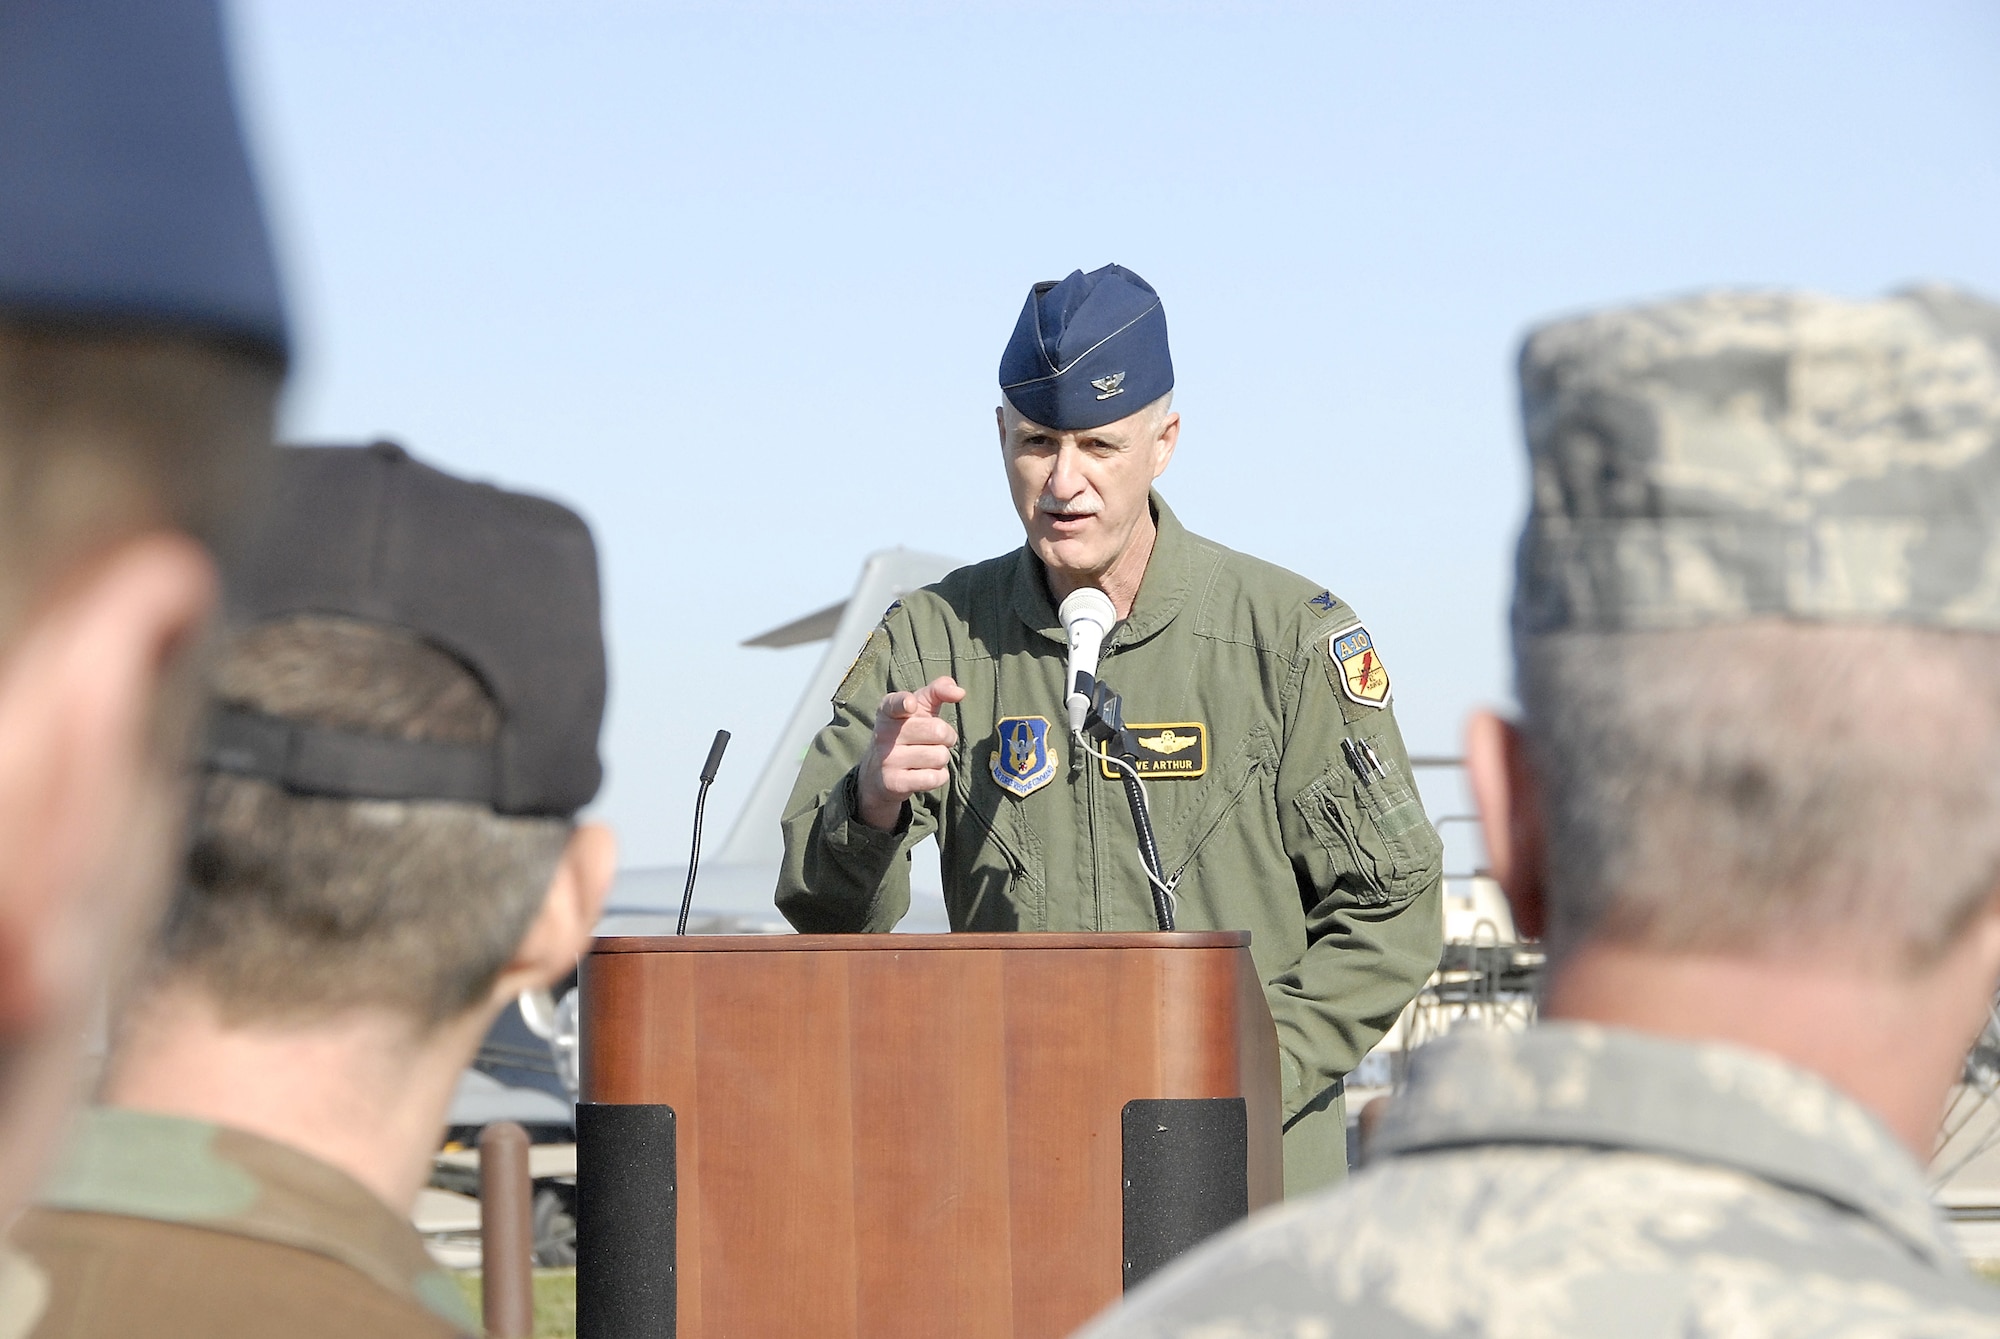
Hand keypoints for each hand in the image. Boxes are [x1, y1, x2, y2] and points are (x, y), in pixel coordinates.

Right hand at [856, 675, 966, 830]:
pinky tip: (924, 774)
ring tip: (927, 758)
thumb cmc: (907, 733)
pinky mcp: (894, 783)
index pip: (894, 703)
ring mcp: (888, 759)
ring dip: (942, 758)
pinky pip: (934, 778)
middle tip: (936, 741)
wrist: (877, 774)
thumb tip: (960, 692)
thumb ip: (938, 691)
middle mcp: (884, 734)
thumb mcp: (918, 709)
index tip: (911, 705)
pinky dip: (939, 776)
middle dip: (947, 737)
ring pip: (940, 756)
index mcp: (888, 711)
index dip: (905, 703)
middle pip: (939, 731)